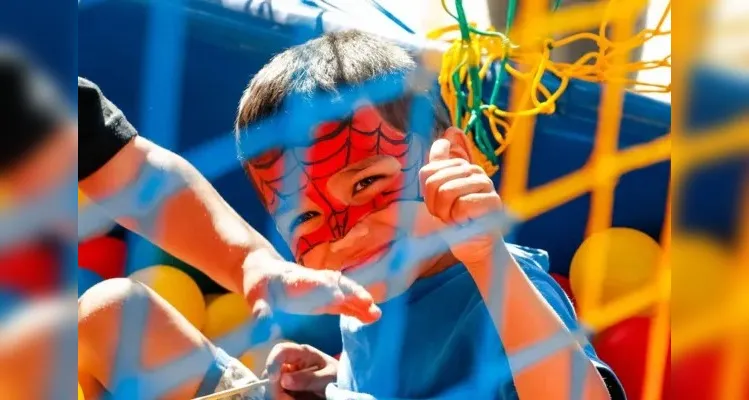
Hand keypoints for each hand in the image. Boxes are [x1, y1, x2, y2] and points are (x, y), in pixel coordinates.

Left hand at [243, 251, 381, 323]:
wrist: (264, 270)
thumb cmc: (260, 284)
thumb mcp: (256, 299)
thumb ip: (262, 313)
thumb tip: (262, 329)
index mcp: (297, 281)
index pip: (315, 284)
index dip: (327, 291)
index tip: (339, 298)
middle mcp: (314, 282)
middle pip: (336, 286)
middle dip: (351, 294)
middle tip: (368, 305)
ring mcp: (322, 288)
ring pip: (345, 292)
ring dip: (360, 301)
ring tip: (376, 314)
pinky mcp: (326, 297)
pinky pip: (345, 301)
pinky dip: (358, 307)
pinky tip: (370, 316)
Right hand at [262, 343, 337, 399]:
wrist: (343, 385)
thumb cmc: (338, 376)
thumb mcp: (328, 377)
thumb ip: (309, 379)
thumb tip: (284, 380)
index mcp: (302, 353)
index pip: (280, 350)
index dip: (273, 363)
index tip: (276, 380)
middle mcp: (291, 362)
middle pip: (271, 370)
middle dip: (274, 386)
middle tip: (285, 399)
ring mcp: (287, 375)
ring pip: (270, 384)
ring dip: (277, 394)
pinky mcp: (286, 387)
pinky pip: (276, 393)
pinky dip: (280, 398)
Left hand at [418, 134, 503, 265]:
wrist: (474, 246)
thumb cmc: (456, 221)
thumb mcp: (439, 194)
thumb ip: (437, 168)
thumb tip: (443, 140)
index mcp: (459, 166)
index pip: (427, 171)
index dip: (426, 194)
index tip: (438, 204)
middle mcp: (473, 170)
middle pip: (434, 181)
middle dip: (435, 205)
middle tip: (447, 215)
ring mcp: (485, 183)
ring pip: (447, 191)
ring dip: (446, 213)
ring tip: (456, 219)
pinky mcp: (492, 201)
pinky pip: (462, 205)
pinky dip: (459, 219)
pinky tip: (467, 222)